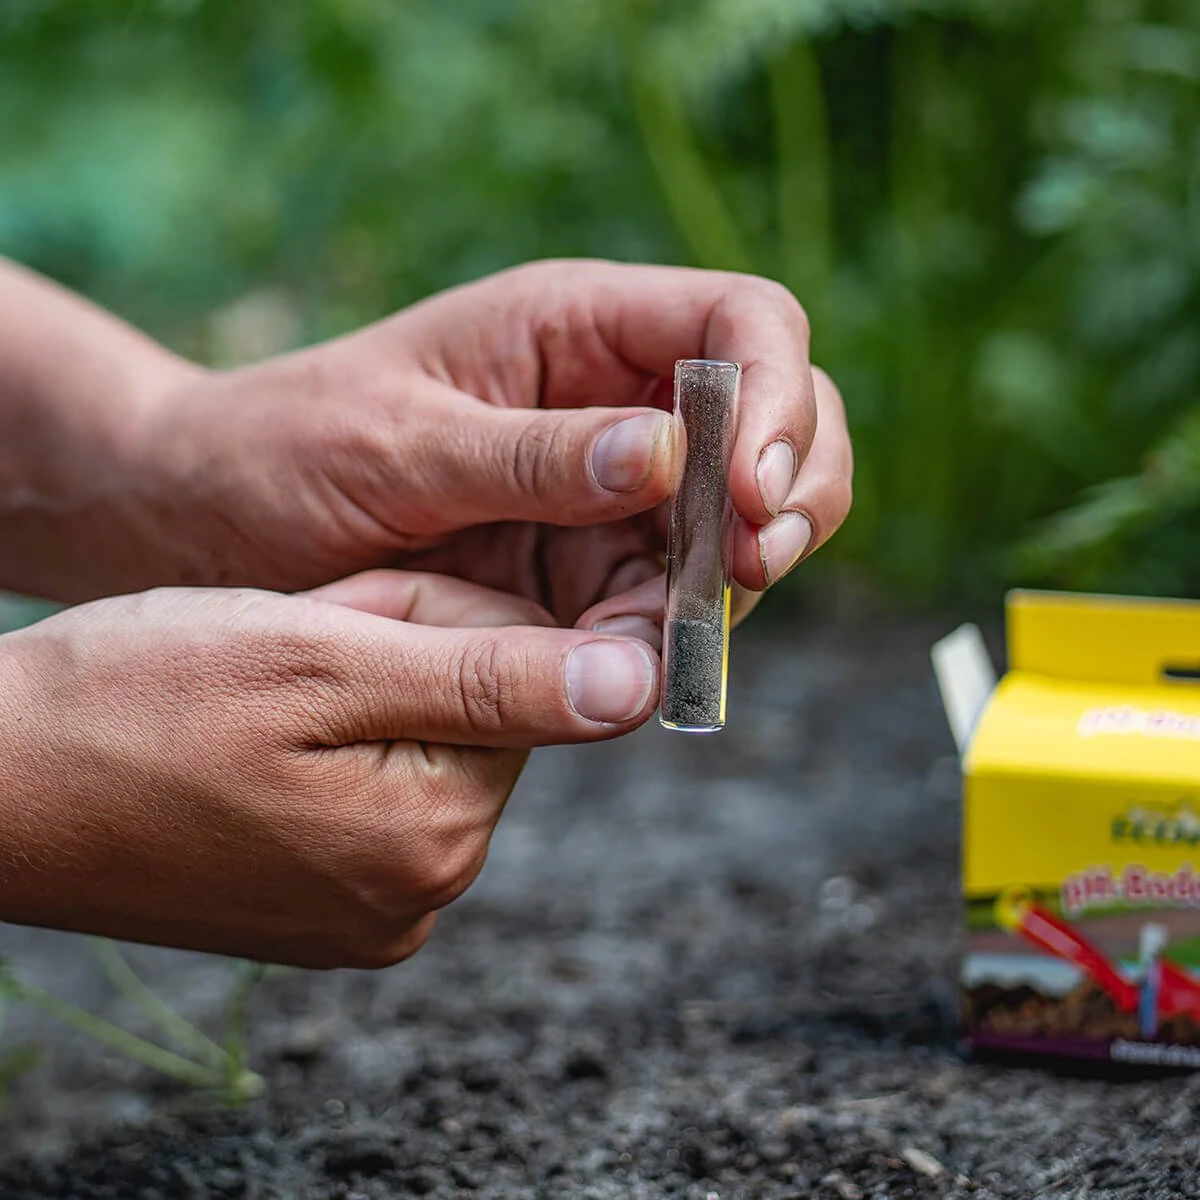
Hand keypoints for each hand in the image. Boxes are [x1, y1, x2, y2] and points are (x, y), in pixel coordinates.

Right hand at [0, 572, 656, 966]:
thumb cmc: (138, 699)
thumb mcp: (328, 658)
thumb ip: (497, 677)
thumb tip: (643, 687)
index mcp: (435, 833)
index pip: (525, 671)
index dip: (438, 609)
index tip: (351, 610)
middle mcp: (424, 892)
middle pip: (480, 710)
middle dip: (405, 648)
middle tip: (298, 642)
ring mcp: (374, 910)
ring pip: (429, 739)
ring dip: (366, 687)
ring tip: (267, 690)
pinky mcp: (330, 905)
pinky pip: (379, 787)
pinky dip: (335, 736)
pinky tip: (259, 734)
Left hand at [137, 260, 851, 638]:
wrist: (216, 526)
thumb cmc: (286, 449)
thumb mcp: (396, 443)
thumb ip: (529, 456)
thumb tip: (665, 457)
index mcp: (578, 325)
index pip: (743, 323)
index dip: (778, 395)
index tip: (753, 490)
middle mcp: (617, 402)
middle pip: (775, 423)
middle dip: (793, 491)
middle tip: (755, 565)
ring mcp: (611, 493)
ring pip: (738, 525)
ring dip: (736, 580)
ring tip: (685, 633)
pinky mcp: (588, 571)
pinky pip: (667, 599)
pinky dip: (675, 633)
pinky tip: (643, 664)